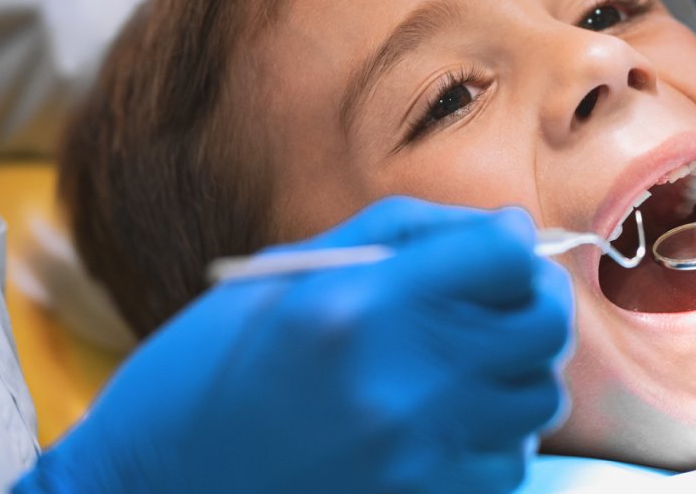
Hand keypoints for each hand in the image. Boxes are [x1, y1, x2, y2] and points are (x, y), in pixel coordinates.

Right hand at [16, 197, 572, 492]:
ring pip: (536, 398)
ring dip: (510, 374)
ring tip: (454, 369)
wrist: (151, 491)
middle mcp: (398, 386)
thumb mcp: (284, 278)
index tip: (493, 248)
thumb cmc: (205, 373)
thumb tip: (500, 229)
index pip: (505, 256)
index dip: (509, 242)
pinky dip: (488, 438)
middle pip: (544, 326)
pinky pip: (509, 461)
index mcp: (354, 309)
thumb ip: (401, 240)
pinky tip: (434, 427)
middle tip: (496, 301)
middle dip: (530, 301)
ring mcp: (417, 459)